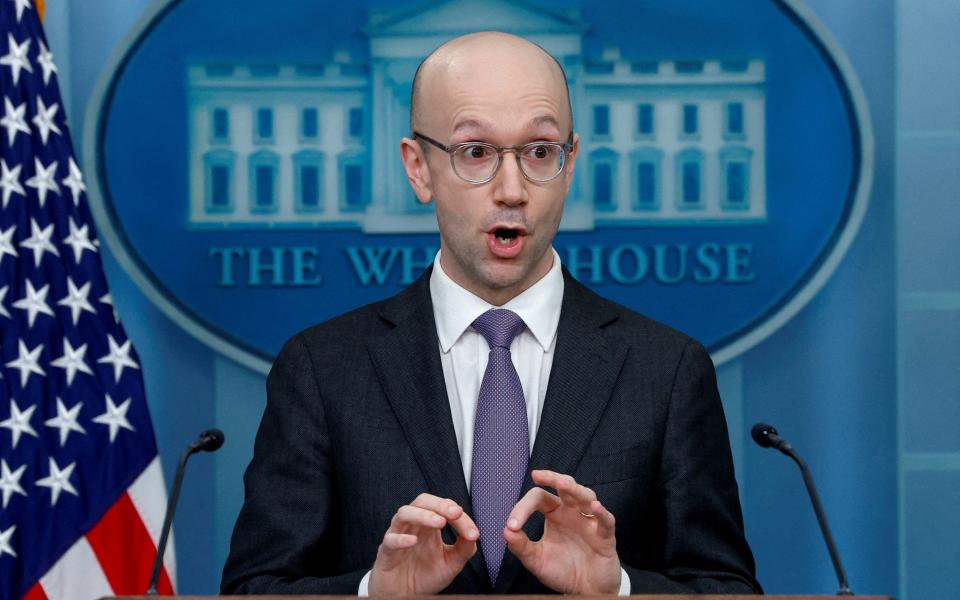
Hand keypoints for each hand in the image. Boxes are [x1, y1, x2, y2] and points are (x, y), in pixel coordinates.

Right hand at [368, 493, 478, 595]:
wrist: (406, 596)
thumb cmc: (425, 575)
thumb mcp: (451, 562)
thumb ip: (464, 548)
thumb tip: (474, 535)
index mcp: (429, 525)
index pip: (444, 509)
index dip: (460, 518)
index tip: (472, 533)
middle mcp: (413, 526)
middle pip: (422, 501)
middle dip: (440, 504)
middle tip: (455, 513)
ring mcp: (398, 535)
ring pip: (404, 513)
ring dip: (423, 515)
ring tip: (439, 523)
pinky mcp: (386, 552)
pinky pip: (390, 539)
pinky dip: (401, 538)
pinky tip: (413, 542)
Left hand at [503, 470, 620, 594]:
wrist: (585, 590)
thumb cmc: (562, 570)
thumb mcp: (536, 560)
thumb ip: (521, 546)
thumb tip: (505, 530)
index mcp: (554, 514)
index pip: (538, 499)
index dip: (523, 508)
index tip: (512, 525)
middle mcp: (572, 512)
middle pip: (564, 486)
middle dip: (552, 478)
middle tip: (537, 474)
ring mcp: (589, 521)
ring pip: (586, 496)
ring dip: (575, 489)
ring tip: (563, 484)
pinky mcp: (605, 536)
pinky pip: (606, 520)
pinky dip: (602, 513)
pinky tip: (595, 506)